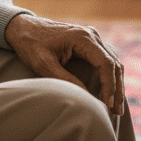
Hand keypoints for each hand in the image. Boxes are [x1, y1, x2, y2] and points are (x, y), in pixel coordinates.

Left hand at [5, 14, 125, 114]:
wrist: (24, 28)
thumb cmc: (32, 45)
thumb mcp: (45, 65)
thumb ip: (66, 80)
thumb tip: (86, 98)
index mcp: (83, 38)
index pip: (106, 64)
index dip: (109, 86)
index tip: (107, 106)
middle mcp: (92, 35)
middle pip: (114, 64)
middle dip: (117, 89)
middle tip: (116, 113)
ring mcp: (92, 38)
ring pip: (113, 63)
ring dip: (116, 85)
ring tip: (115, 108)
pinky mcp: (89, 44)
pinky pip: (106, 61)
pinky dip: (110, 78)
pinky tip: (108, 94)